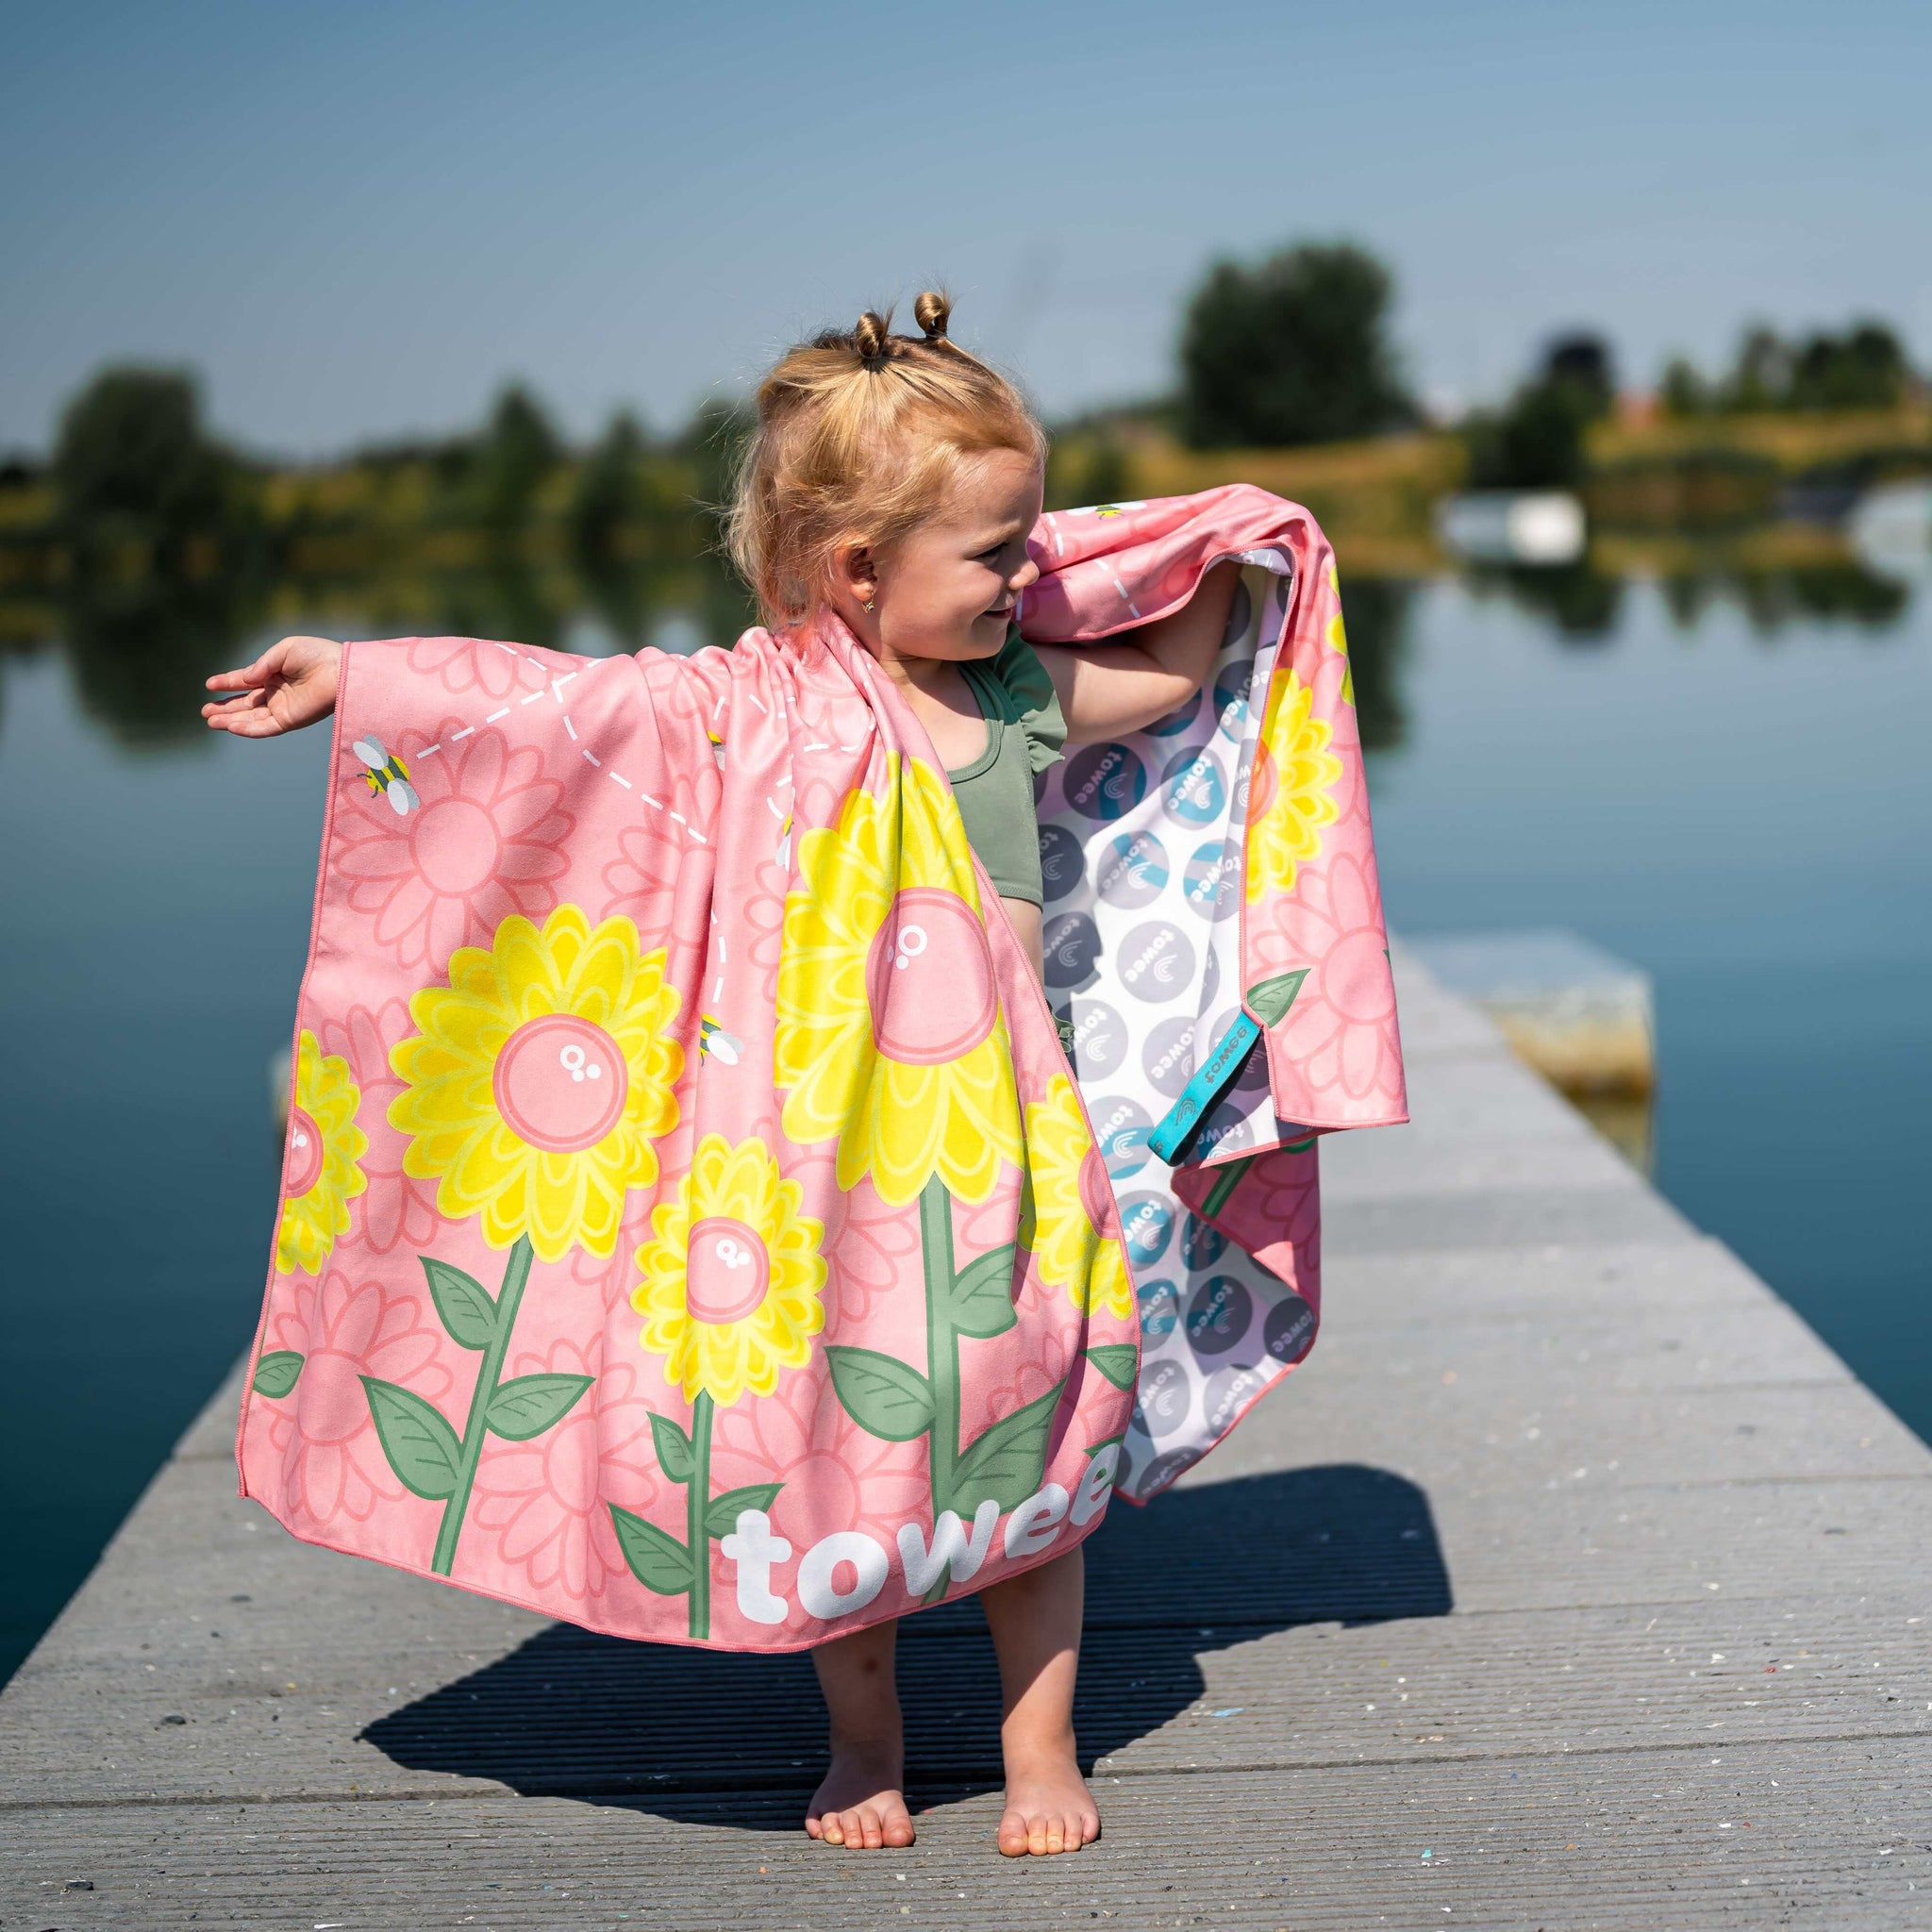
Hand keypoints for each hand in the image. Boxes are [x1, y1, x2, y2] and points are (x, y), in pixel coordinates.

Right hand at [202, 636, 342, 736]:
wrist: (340, 670)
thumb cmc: (317, 655)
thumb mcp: (284, 651)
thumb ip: (261, 665)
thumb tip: (245, 679)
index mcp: (273, 674)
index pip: (245, 681)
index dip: (227, 682)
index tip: (209, 684)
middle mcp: (275, 693)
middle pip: (244, 703)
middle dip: (224, 707)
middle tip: (205, 711)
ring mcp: (281, 708)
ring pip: (250, 718)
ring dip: (230, 720)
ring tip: (209, 720)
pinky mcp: (289, 720)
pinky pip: (264, 727)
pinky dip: (247, 728)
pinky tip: (230, 726)